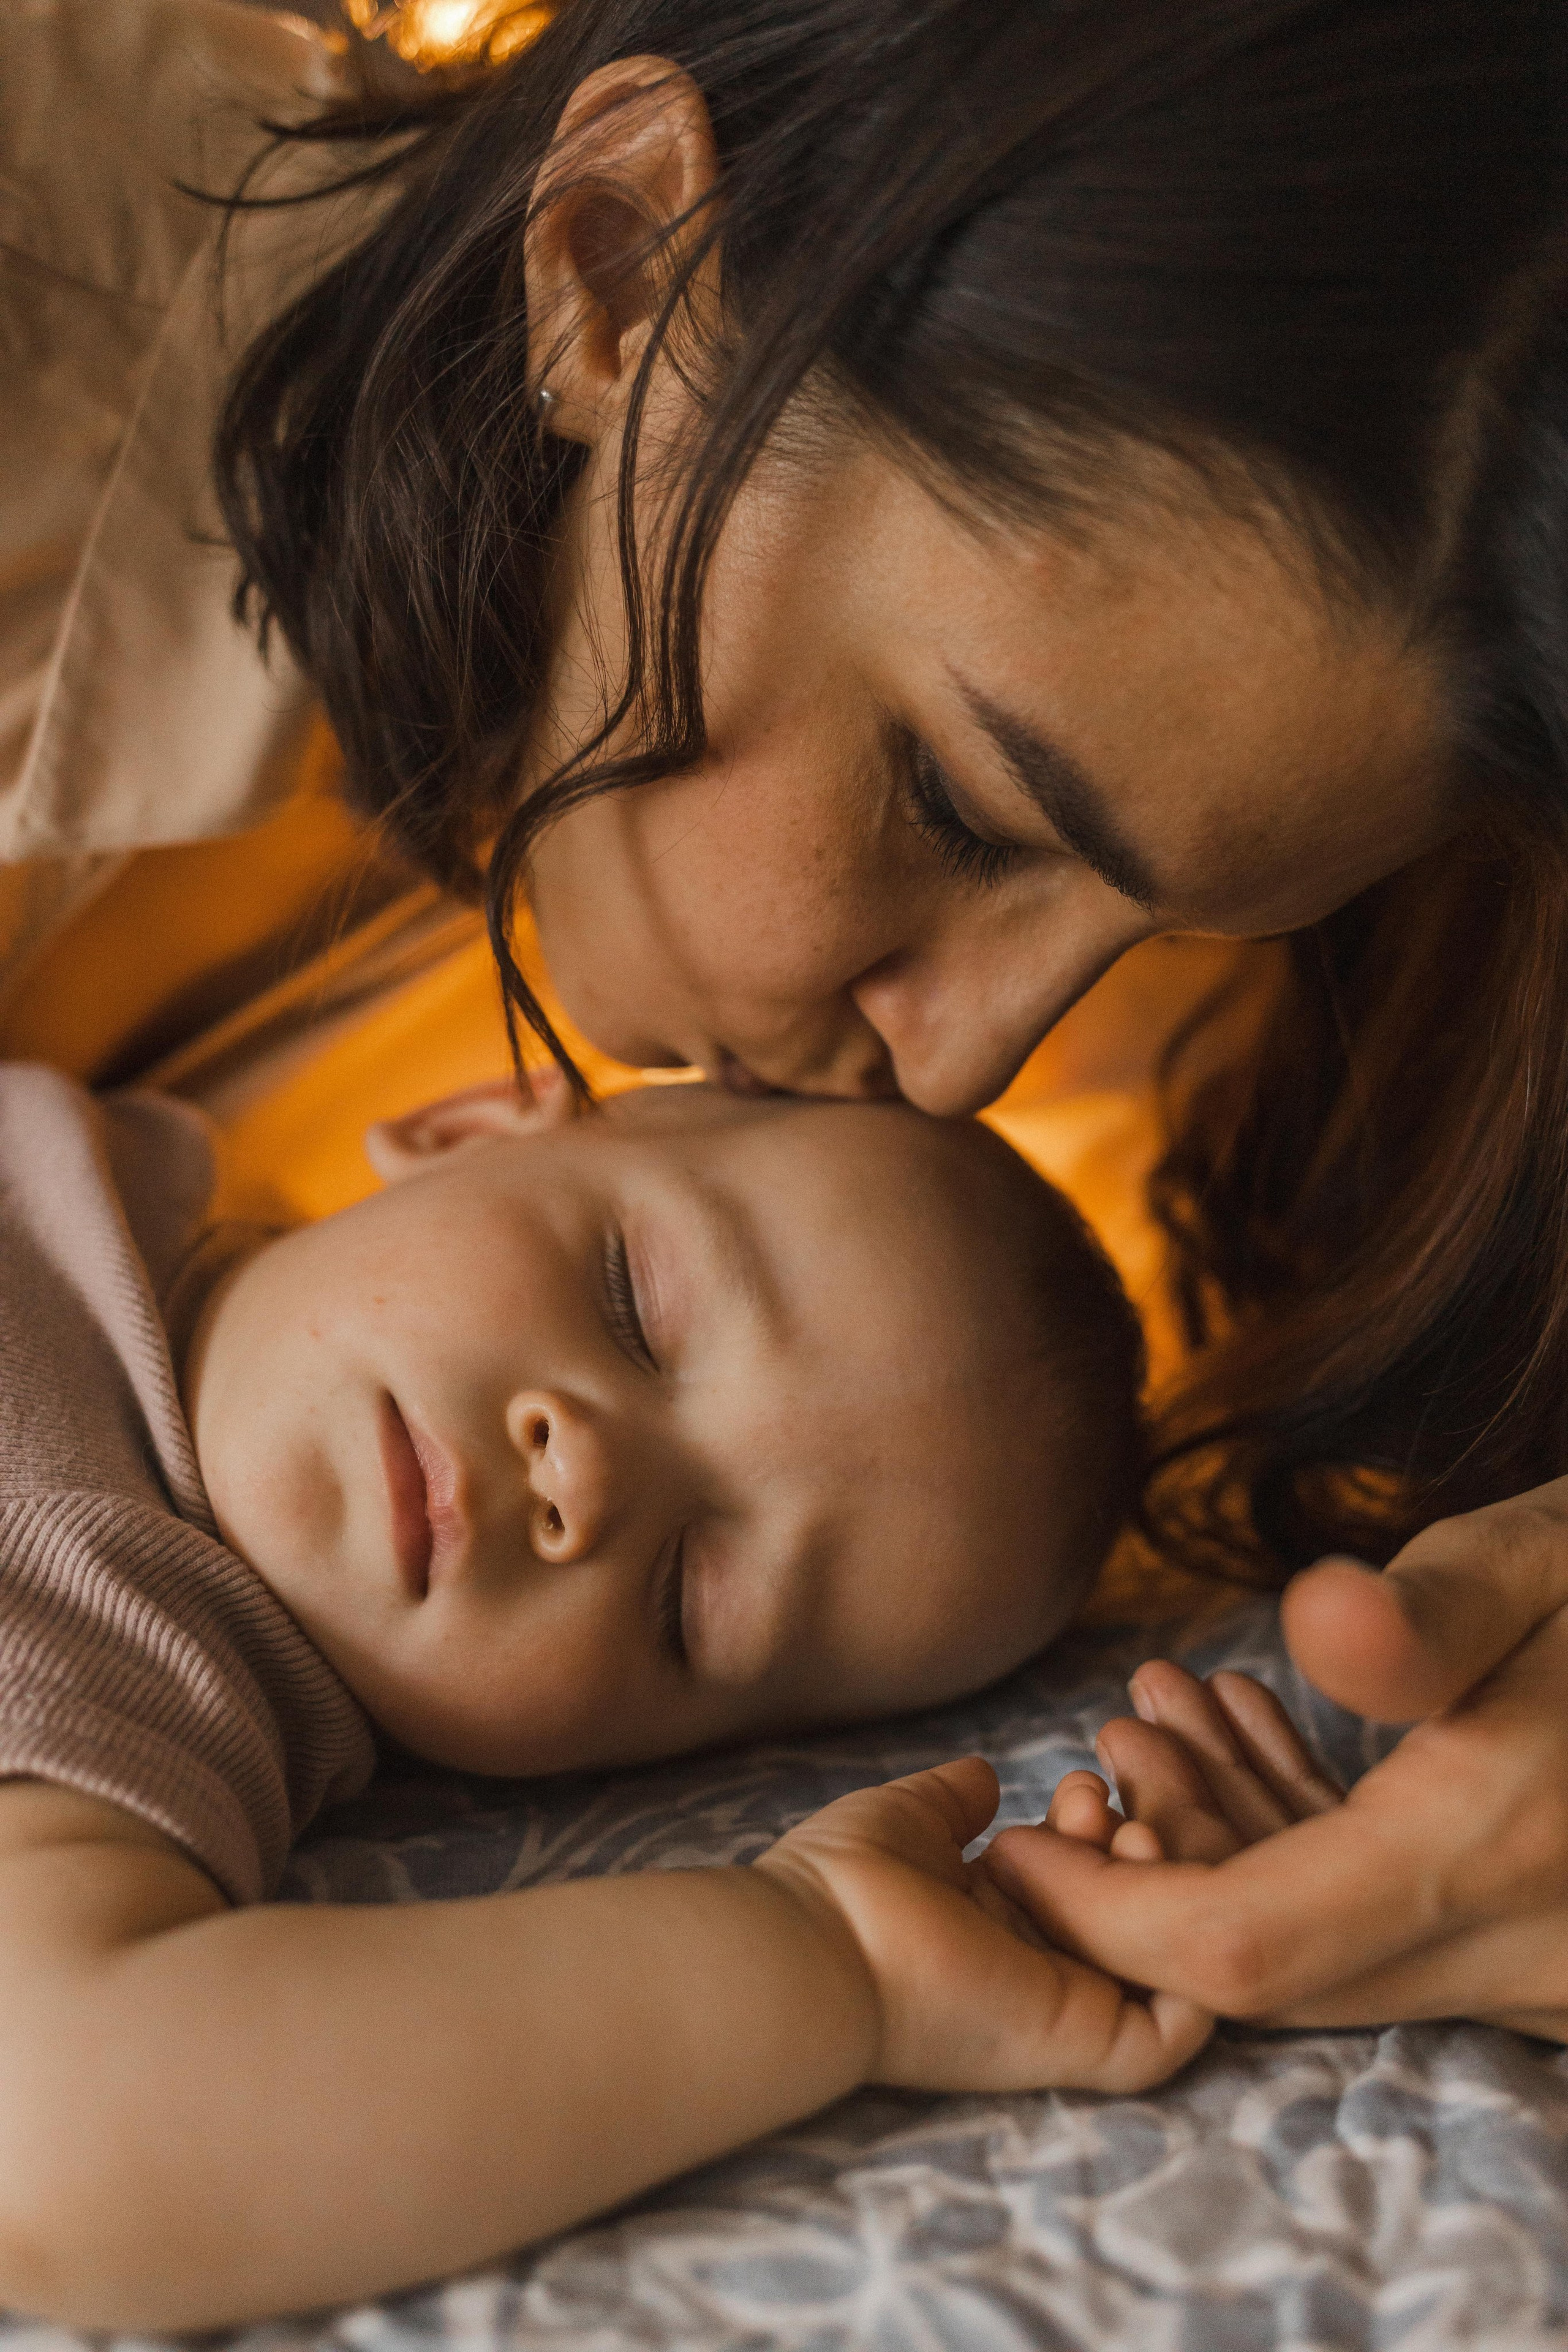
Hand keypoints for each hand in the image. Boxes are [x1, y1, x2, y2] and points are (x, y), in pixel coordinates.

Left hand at [757, 1756, 1211, 2094]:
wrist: (818, 1944)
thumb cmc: (843, 1881)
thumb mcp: (908, 1818)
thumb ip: (952, 1800)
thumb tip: (986, 1777)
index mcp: (994, 1920)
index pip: (1079, 1877)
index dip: (1097, 1828)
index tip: (1080, 1787)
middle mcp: (1034, 1968)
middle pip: (1126, 1914)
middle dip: (1135, 1845)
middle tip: (1099, 1805)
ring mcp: (1064, 2012)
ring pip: (1160, 1965)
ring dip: (1168, 1893)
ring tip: (1131, 1832)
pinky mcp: (1084, 2047)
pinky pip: (1176, 2034)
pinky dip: (1189, 1964)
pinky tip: (1151, 1884)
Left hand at [985, 1477, 1567, 2038]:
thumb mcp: (1542, 1559)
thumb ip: (1428, 1609)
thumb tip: (1313, 1615)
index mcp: (1495, 1856)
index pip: (1248, 1949)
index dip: (1107, 1915)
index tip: (1013, 1846)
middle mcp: (1523, 1951)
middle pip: (1276, 1968)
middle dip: (1157, 1873)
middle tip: (1104, 1746)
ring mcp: (1539, 1970)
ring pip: (1328, 1951)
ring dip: (1228, 1850)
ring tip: (1161, 1717)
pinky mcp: (1540, 1949)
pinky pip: (1386, 1930)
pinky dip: (1305, 1852)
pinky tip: (1248, 1741)